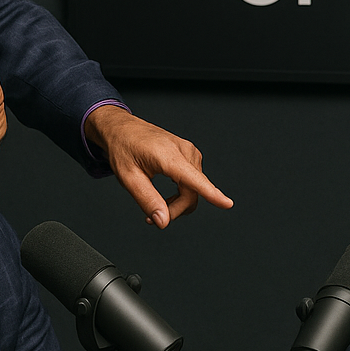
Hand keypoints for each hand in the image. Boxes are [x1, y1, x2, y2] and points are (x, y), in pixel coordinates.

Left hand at [84, 106, 232, 226]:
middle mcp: (185, 152)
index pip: (194, 180)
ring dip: (178, 204)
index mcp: (168, 155)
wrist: (122, 128)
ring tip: (156, 205)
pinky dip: (182, 194)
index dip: (211, 195)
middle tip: (151, 218)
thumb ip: (147, 200)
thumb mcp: (128, 178)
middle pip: (192, 193)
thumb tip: (164, 222)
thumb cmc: (123, 148)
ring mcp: (190, 153)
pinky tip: (167, 197)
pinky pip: (193, 183)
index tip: (227, 203)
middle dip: (175, 211)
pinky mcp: (191, 156)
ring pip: (194, 191)